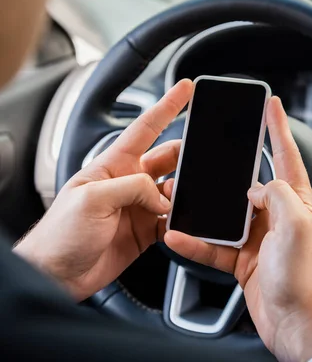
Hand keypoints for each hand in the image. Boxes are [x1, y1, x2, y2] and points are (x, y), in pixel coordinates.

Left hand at [13, 79, 192, 300]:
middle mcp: (128, 182)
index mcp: (112, 165)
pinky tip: (185, 222)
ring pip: (175, 190)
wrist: (56, 275)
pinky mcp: (146, 231)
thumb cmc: (59, 234)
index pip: (145, 128)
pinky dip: (184, 220)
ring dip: (186, 193)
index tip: (186, 89)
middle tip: (201, 161)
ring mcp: (139, 207)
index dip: (167, 106)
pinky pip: (174, 220)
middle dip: (187, 156)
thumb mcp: (92, 199)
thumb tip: (163, 195)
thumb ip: (132, 188)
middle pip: (168, 159)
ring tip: (189, 199)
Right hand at [164, 97, 311, 361]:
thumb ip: (276, 194)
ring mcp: (262, 240)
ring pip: (227, 216)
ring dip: (206, 211)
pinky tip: (180, 237)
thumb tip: (254, 188)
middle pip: (252, 184)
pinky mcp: (246, 261)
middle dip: (232, 170)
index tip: (271, 105)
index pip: (288, 156)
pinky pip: (216, 246)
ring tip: (185, 201)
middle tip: (213, 155)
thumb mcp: (296, 225)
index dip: (278, 128)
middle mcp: (280, 218)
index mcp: (298, 204)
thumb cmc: (306, 280)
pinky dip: (197, 242)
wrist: (297, 325)